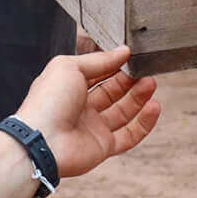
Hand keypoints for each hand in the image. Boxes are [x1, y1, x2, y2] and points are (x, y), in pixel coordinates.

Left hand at [13, 48, 159, 179]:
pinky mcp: (103, 146)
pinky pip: (129, 135)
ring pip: (123, 111)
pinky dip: (144, 122)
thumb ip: (99, 60)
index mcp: (69, 86)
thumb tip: (122, 51)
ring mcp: (92, 127)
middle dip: (129, 80)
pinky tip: (154, 107)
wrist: (42, 140)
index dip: (114, 64)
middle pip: (112, 91)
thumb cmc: (47, 102)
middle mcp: (80, 107)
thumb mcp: (70, 67)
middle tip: (144, 70)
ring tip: (150, 83)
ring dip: (139, 97)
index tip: (131, 56)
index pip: (97, 73)